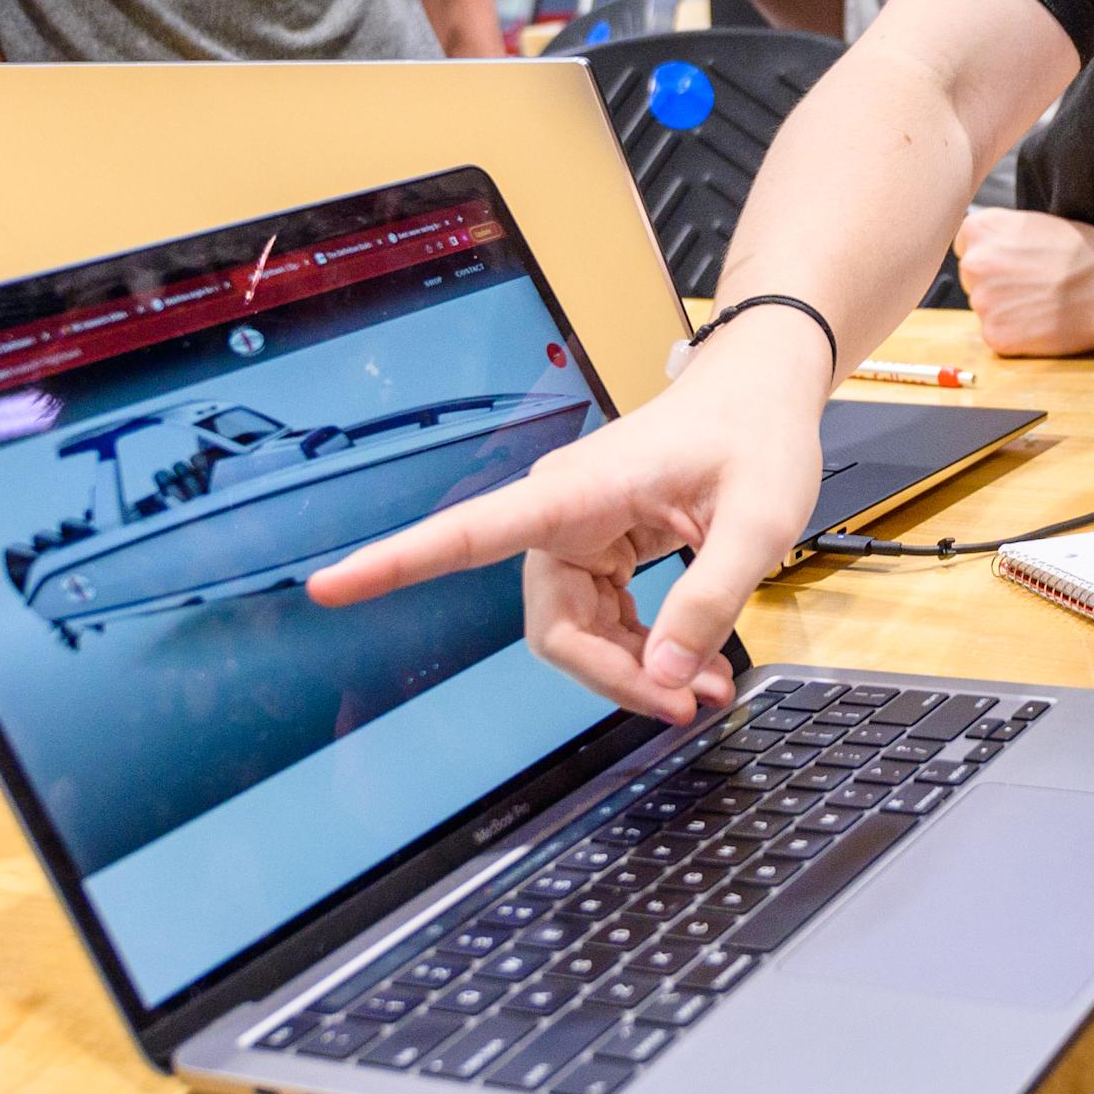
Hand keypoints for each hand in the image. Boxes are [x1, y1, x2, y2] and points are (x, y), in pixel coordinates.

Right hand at [307, 314, 830, 723]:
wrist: (762, 390)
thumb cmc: (756, 433)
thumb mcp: (758, 520)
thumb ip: (711, 599)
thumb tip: (665, 676)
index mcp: (580, 490)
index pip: (472, 530)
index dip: (398, 560)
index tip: (331, 585)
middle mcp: (563, 512)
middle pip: (551, 625)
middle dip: (612, 675)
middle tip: (688, 703)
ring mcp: (579, 530)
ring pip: (575, 632)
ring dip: (633, 671)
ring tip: (707, 686)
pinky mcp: (600, 545)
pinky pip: (600, 618)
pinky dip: (643, 650)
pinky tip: (692, 664)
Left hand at [953, 207, 1093, 353]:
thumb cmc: (1085, 250)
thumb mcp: (1033, 224)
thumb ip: (1000, 236)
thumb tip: (983, 251)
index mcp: (979, 229)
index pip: (966, 248)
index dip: (994, 258)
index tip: (1018, 263)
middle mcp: (973, 263)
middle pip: (972, 280)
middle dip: (997, 284)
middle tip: (1037, 284)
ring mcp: (983, 302)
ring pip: (986, 309)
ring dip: (1008, 310)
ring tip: (1045, 301)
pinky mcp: (997, 336)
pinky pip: (998, 336)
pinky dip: (1018, 334)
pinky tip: (1044, 321)